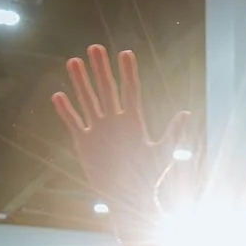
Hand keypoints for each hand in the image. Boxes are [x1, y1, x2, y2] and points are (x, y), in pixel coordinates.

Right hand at [51, 45, 188, 207]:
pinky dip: (66, 111)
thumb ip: (173, 133)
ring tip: (73, 61)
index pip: (130, 91)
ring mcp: (98, 130)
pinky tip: (59, 96)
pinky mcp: (84, 143)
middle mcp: (115, 122)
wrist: (129, 198)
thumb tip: (186, 113)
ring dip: (80, 82)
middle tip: (94, 47)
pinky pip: (74, 122)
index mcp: (133, 122)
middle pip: (106, 90)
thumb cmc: (149, 178)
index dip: (128, 72)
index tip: (125, 53)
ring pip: (88, 101)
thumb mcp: (163, 154)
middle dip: (100, 69)